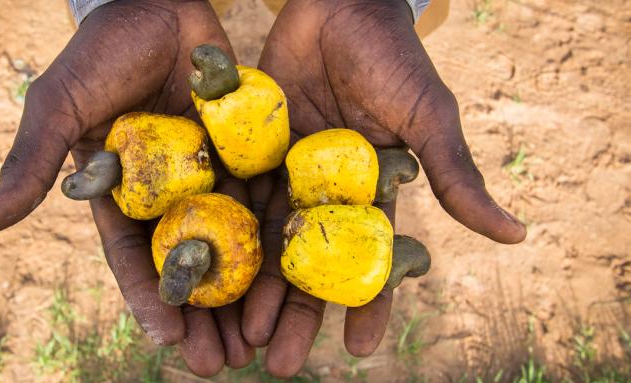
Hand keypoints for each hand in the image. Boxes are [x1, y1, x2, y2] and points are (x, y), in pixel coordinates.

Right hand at [0, 1, 251, 375]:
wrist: (156, 2)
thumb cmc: (100, 52)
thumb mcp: (59, 108)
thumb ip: (29, 166)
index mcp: (121, 194)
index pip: (134, 258)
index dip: (150, 300)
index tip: (170, 341)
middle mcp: (168, 192)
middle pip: (188, 264)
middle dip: (204, 314)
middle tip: (223, 362)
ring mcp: (210, 174)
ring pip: (231, 244)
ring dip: (245, 293)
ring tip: (261, 338)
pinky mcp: (246, 152)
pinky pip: (265, 199)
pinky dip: (276, 238)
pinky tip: (292, 277)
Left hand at [242, 0, 526, 376]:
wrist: (338, 5)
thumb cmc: (391, 58)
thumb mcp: (427, 118)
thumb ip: (454, 176)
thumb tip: (515, 235)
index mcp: (374, 193)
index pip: (371, 261)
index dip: (367, 305)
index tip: (359, 350)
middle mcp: (329, 193)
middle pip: (313, 265)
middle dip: (299, 314)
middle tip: (281, 363)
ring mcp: (289, 175)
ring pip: (271, 244)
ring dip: (258, 292)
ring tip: (245, 337)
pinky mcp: (255, 153)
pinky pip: (239, 201)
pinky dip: (229, 238)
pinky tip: (216, 275)